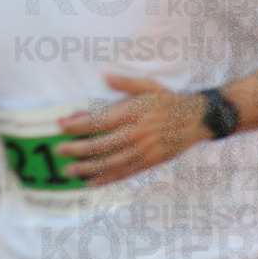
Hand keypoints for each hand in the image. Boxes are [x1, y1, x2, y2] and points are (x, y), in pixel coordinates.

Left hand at [56, 74, 209, 183]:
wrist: (198, 119)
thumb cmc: (171, 101)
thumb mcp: (150, 86)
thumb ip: (127, 83)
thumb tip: (106, 76)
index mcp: (134, 113)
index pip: (99, 121)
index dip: (78, 125)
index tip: (61, 127)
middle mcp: (136, 133)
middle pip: (100, 144)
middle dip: (76, 149)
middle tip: (59, 150)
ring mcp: (144, 150)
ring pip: (110, 162)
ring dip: (88, 168)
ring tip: (70, 171)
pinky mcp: (150, 161)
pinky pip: (125, 172)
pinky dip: (107, 178)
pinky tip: (93, 182)